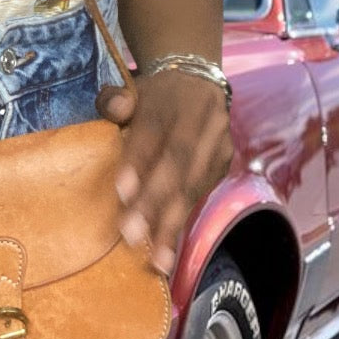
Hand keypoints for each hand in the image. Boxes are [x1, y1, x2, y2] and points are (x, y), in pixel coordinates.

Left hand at [95, 69, 233, 275]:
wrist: (197, 80)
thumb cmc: (153, 96)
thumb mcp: (132, 89)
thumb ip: (117, 99)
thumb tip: (115, 107)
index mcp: (175, 99)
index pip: (156, 130)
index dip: (139, 160)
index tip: (122, 191)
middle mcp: (204, 121)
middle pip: (179, 164)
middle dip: (155, 202)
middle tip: (132, 234)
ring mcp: (219, 144)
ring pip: (194, 186)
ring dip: (173, 223)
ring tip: (157, 258)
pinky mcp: (224, 165)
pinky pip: (201, 196)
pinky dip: (182, 223)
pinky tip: (168, 249)